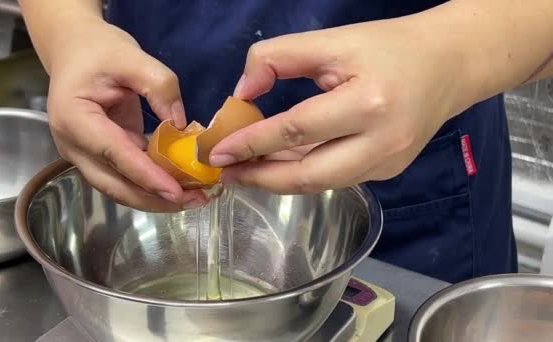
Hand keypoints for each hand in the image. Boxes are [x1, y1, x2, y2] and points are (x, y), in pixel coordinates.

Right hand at [47, 17, 205, 209]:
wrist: (75, 49)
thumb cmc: (98, 50)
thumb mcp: (131, 56)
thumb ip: (159, 85)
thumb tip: (182, 124)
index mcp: (74, 118)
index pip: (114, 154)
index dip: (146, 176)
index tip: (177, 192)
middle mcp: (73, 145)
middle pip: (113, 184)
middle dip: (154, 199)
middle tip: (196, 200)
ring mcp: (83, 154)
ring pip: (119, 187)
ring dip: (155, 197)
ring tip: (194, 197)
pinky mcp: (99, 156)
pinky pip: (125, 176)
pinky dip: (151, 183)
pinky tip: (180, 183)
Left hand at [209, 16, 468, 193]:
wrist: (449, 64)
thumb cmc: (388, 47)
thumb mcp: (332, 41)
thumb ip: (278, 58)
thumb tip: (242, 94)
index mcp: (369, 103)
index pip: (297, 130)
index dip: (252, 143)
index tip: (218, 152)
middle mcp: (382, 143)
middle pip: (308, 175)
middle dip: (260, 178)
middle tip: (226, 172)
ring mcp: (389, 164)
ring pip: (321, 183)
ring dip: (279, 179)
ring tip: (246, 170)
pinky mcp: (390, 172)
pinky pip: (337, 178)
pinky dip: (304, 173)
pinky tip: (281, 163)